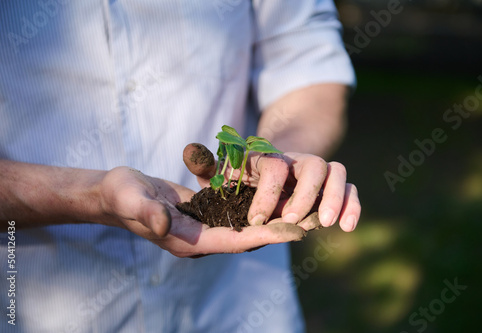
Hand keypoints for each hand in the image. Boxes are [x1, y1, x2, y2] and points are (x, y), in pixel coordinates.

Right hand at [98, 166, 307, 256]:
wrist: (116, 193)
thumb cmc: (121, 195)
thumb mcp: (131, 198)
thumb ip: (148, 213)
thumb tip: (166, 225)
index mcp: (188, 240)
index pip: (234, 240)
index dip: (265, 235)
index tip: (296, 229)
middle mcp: (201, 239)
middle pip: (248, 237)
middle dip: (279, 229)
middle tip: (314, 218)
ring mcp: (204, 228)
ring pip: (247, 225)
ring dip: (274, 218)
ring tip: (307, 206)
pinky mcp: (206, 215)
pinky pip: (238, 213)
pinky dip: (259, 207)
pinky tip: (279, 195)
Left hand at [185, 144, 360, 231]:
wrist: (269, 169)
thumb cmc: (242, 175)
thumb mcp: (222, 171)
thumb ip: (207, 165)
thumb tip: (188, 151)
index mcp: (269, 156)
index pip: (275, 167)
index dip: (267, 193)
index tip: (256, 219)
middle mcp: (297, 160)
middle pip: (313, 165)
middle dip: (304, 195)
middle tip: (290, 220)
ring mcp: (318, 171)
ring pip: (337, 172)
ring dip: (334, 198)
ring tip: (324, 223)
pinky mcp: (332, 186)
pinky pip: (350, 189)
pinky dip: (353, 205)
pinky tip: (347, 227)